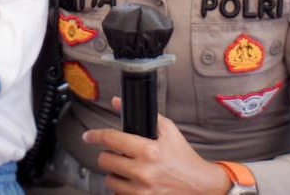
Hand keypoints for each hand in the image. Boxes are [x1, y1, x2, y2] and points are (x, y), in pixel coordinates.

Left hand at [82, 97, 231, 193]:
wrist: (200, 186)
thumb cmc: (184, 158)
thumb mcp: (169, 131)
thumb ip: (145, 116)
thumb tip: (118, 103)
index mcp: (149, 150)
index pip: (111, 140)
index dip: (96, 136)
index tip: (89, 136)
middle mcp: (143, 172)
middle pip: (105, 161)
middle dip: (109, 156)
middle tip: (117, 155)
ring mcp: (142, 191)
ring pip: (109, 180)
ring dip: (115, 174)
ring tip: (127, 170)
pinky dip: (122, 189)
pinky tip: (132, 183)